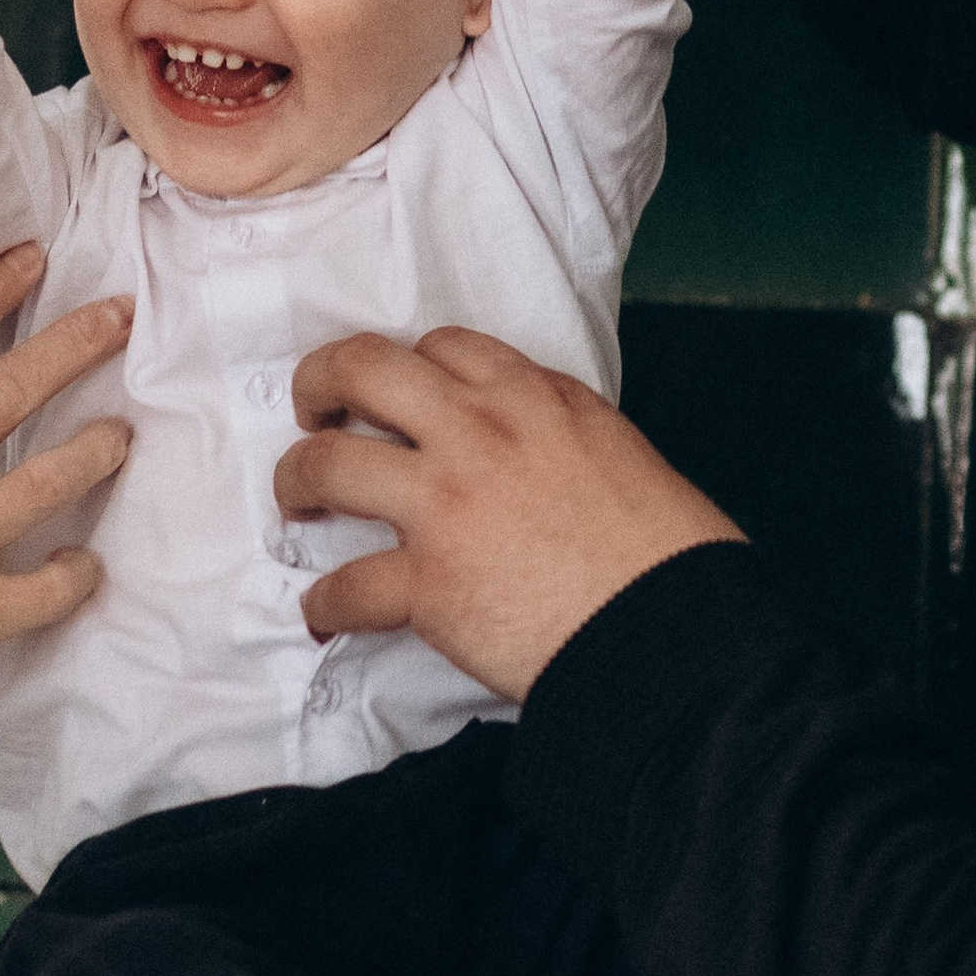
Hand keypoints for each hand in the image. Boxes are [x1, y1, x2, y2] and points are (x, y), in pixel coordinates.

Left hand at [273, 328, 743, 703]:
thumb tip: (532, 453)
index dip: (402, 366)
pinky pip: (345, 586)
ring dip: (298, 481)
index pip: (442, 347)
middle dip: (319, 383)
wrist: (676, 628)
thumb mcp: (619, 454)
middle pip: (362, 369)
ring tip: (298, 503)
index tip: (389, 392)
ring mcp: (447, 504)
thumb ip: (559, 436)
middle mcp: (481, 433)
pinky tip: (325, 613)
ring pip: (327, 463)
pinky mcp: (429, 583)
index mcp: (535, 398)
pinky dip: (326, 604)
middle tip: (314, 413)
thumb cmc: (666, 555)